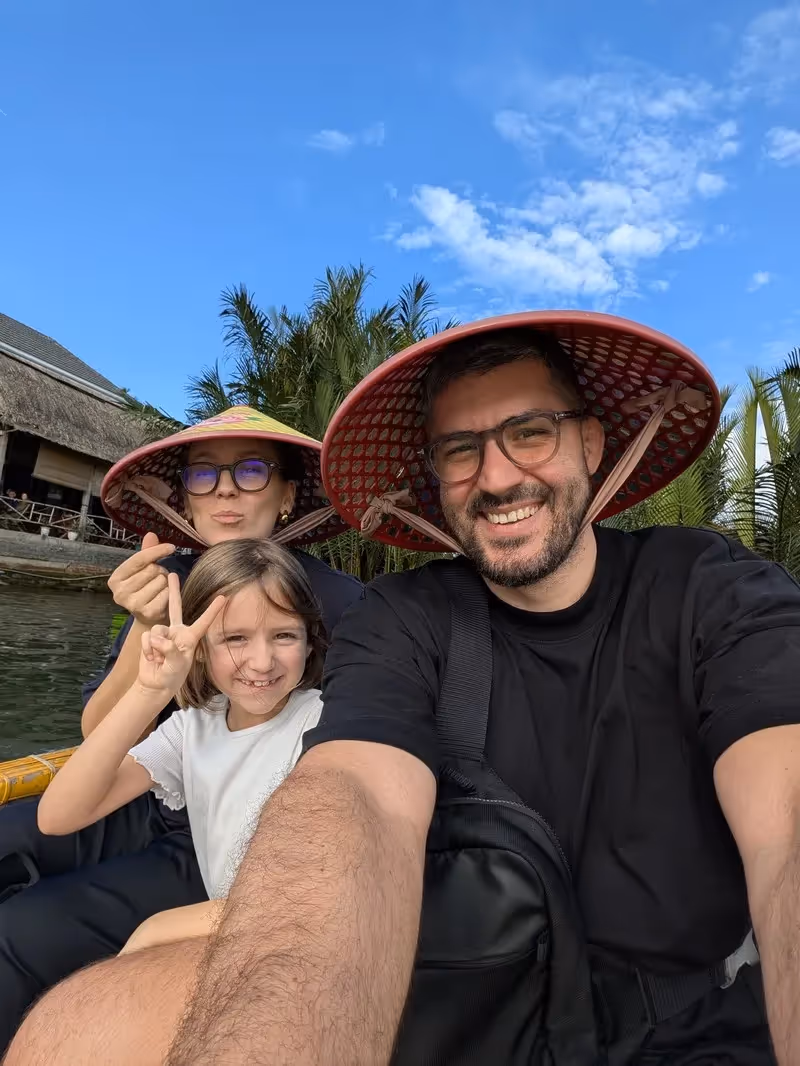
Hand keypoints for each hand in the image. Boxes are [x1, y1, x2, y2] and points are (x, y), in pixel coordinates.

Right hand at [108, 532, 175, 625]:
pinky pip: (167, 593)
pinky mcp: (148, 612)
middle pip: (152, 569)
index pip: (138, 559)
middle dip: (160, 571)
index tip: (171, 547)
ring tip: (159, 588)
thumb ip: (146, 552)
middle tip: (157, 579)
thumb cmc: (145, 589)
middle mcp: (120, 593)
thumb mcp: (142, 570)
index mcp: (115, 579)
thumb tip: (151, 534)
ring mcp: (133, 604)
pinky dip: (170, 592)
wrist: (148, 617)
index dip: (156, 551)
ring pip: (161, 580)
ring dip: (166, 582)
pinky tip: (164, 597)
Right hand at [137, 573, 225, 696]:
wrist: (155, 684)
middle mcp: (177, 632)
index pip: (203, 621)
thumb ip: (170, 651)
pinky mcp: (150, 638)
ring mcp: (163, 634)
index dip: (213, 610)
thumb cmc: (172, 676)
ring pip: (157, 630)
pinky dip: (147, 650)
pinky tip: (152, 658)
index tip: (223, 597)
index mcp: (190, 637)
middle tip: (171, 575)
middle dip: (172, 591)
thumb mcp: (176, 665)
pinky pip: (146, 638)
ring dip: (155, 648)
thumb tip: (158, 640)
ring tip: (159, 659)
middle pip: (175, 606)